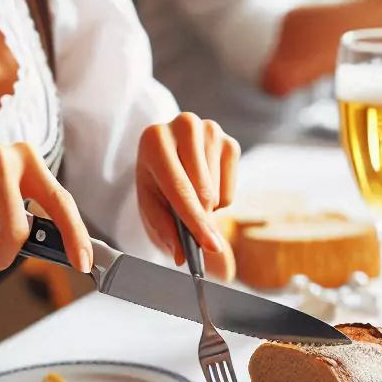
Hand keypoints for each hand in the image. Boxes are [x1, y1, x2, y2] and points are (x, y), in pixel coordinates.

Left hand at [136, 113, 240, 280]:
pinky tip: (206, 186)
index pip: (179, 187)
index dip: (195, 220)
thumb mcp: (151, 204)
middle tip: (190, 227)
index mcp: (154, 139)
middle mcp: (184, 125)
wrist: (166, 157)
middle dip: (200, 217)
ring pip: (217, 192)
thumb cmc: (156, 182)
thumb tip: (182, 255)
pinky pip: (231, 190)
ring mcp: (210, 130)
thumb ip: (164, 230)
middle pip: (203, 191)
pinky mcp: (229, 141)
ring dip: (207, 206)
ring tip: (190, 195)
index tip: (210, 246)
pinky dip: (220, 199)